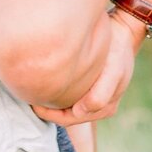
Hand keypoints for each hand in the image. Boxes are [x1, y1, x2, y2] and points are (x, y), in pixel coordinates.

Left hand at [32, 14, 146, 126]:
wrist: (123, 33)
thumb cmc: (118, 51)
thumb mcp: (114, 70)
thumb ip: (101, 93)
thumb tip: (80, 111)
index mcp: (104, 107)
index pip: (71, 119)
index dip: (51, 114)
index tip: (34, 103)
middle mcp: (98, 105)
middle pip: (66, 116)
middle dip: (47, 110)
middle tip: (28, 97)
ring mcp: (92, 95)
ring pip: (66, 106)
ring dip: (51, 102)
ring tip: (34, 90)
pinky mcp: (87, 85)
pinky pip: (68, 95)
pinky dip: (56, 91)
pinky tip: (45, 80)